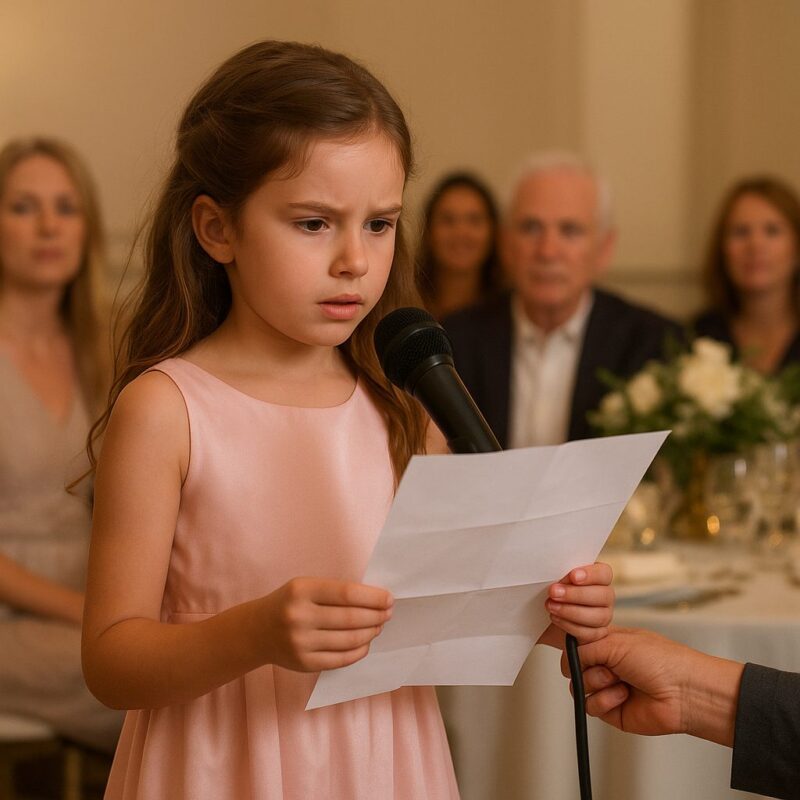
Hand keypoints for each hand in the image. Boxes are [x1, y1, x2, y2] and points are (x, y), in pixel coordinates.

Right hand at [258, 577, 392, 672]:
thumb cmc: (289, 603)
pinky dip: (359, 651)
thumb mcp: (305, 586)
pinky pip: (341, 659)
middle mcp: (299, 617)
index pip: (347, 594)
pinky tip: (366, 643)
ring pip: (349, 640)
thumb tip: (375, 601)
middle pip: (351, 618)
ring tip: (378, 626)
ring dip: (371, 633)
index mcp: (301, 590)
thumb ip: (335, 592)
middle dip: (376, 616)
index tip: (389, 598)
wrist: (256, 631)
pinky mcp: (304, 663)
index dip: (373, 597)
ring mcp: (301, 643)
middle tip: (388, 613)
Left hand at [537, 562, 613, 647]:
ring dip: (571, 611)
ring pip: (599, 616)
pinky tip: (555, 618)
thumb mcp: (558, 578)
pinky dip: (570, 625)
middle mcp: (605, 596)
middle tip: (554, 592)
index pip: (604, 573)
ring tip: (551, 606)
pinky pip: (590, 633)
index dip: (590, 574)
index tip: (573, 576)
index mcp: (600, 577)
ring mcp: (603, 615)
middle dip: (576, 594)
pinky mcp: (596, 633)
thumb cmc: (557, 589)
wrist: (552, 612)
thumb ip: (561, 573)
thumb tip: (552, 572)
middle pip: (603, 595)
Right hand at [561, 626, 742, 745]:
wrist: (684, 692)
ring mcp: (608, 687)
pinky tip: (623, 695)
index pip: (578, 643)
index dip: (572, 646)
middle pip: (574, 666)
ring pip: (579, 686)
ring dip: (597, 683)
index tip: (572, 647)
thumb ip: (585, 647)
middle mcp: (608, 664)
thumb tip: (568, 657)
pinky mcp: (612, 710)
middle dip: (586, 665)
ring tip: (619, 681)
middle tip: (605, 664)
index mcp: (609, 642)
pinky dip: (604, 700)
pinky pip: (590, 705)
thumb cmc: (661, 660)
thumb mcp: (615, 642)